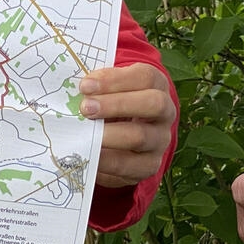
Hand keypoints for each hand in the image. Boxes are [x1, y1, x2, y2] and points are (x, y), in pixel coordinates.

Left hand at [80, 62, 175, 188]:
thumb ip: (98, 87)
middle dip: (117, 104)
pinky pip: (129, 166)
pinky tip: (88, 154)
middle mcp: (165, 112)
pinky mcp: (150, 166)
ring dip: (109, 135)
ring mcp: (160, 140)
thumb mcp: (111, 90)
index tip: (86, 85)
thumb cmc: (114, 103)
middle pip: (153, 104)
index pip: (145, 77)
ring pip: (141, 136)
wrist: (127, 136)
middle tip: (86, 108)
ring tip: (85, 134)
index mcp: (157, 85)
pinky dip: (106, 161)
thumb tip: (78, 91)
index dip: (115, 79)